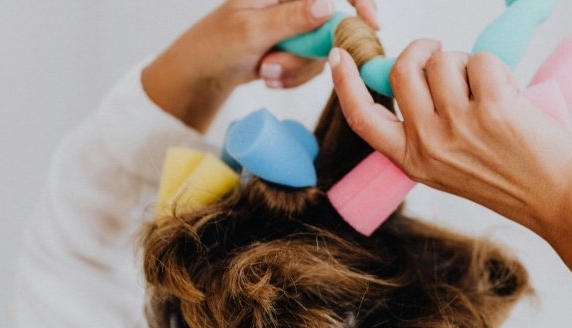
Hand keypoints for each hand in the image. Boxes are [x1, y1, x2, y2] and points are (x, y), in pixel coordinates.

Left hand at [142, 0, 378, 130]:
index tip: (370, 22)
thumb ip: (290, 18)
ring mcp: (296, 25)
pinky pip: (312, 65)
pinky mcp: (296, 46)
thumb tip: (327, 6)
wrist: (201, 74)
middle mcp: (292, 2)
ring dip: (295, 68)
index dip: (358, 0)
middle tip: (272, 65)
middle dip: (307, 53)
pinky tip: (267, 76)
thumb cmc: (215, 46)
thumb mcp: (251, 32)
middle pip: (331, 23)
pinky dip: (292, 76)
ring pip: (323, 49)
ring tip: (264, 70)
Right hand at [329, 41, 571, 233]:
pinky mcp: (493, 107)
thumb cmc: (509, 180)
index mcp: (412, 160)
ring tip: (488, 91)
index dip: (345, 84)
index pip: (363, 119)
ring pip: (443, 61)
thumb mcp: (448, 167)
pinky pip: (481, 60)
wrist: (558, 198)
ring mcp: (459, 125)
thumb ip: (424, 130)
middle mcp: (429, 143)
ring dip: (466, 64)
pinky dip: (497, 69)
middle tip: (443, 55)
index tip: (338, 57)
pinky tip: (510, 95)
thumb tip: (417, 76)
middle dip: (423, 51)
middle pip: (403, 71)